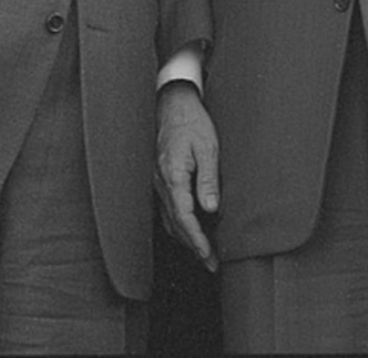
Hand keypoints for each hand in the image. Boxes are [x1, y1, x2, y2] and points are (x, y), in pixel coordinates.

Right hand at [154, 80, 219, 269]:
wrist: (172, 103)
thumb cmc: (192, 122)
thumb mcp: (208, 147)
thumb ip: (208, 179)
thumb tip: (211, 210)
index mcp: (172, 175)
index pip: (184, 217)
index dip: (197, 239)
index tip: (209, 255)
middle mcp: (160, 182)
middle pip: (174, 224)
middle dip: (193, 246)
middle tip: (211, 264)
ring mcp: (156, 181)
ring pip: (168, 219)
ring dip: (185, 238)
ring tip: (203, 254)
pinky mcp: (158, 178)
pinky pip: (166, 209)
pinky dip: (178, 225)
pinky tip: (188, 230)